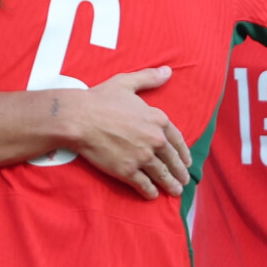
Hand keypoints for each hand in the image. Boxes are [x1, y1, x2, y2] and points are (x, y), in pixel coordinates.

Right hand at [58, 66, 188, 199]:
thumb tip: (168, 71)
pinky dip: (150, 191)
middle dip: (179, 172)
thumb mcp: (127, 83)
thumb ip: (149, 78)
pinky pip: (143, 184)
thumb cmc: (101, 99)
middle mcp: (154, 140)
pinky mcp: (128, 171)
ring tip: (175, 191)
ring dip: (170, 185)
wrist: (80, 118)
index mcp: (157, 119)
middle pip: (172, 160)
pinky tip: (152, 195)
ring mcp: (142, 157)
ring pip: (161, 174)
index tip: (186, 161)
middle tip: (184, 180)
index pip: (177, 140)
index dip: (183, 152)